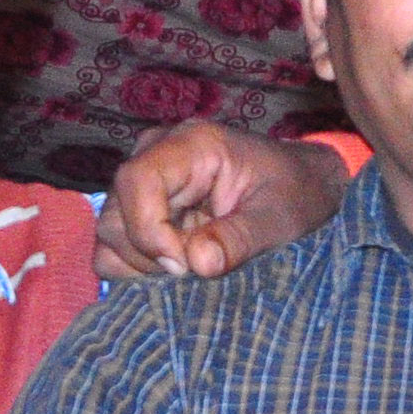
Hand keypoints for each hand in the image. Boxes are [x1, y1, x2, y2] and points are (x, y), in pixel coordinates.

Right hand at [95, 124, 349, 281]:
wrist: (302, 187)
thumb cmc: (296, 194)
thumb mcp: (280, 218)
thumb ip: (240, 239)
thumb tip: (197, 262)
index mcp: (192, 145)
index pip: (137, 181)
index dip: (149, 230)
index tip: (184, 265)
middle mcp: (156, 155)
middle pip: (114, 215)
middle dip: (151, 255)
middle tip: (199, 267)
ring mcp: (144, 183)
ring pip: (109, 236)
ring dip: (144, 265)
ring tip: (194, 263)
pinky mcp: (140, 209)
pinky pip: (115, 248)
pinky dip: (139, 268)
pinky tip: (180, 265)